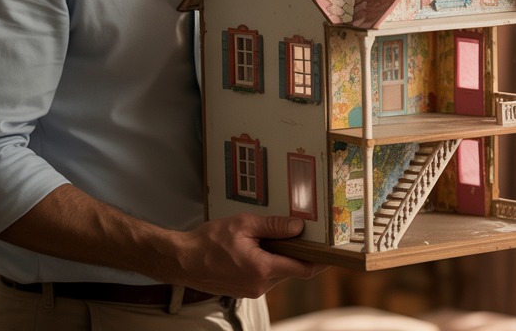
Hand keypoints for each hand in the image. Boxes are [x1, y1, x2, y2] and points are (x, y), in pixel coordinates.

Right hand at [173, 213, 324, 297]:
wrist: (182, 260)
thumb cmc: (208, 242)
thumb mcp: (244, 225)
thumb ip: (274, 226)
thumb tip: (298, 228)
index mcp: (263, 269)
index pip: (303, 269)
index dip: (321, 261)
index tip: (332, 253)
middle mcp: (260, 285)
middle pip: (292, 270)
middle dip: (298, 253)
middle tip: (303, 234)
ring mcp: (253, 290)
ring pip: (279, 273)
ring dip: (281, 257)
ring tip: (271, 237)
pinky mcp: (245, 290)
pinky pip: (266, 276)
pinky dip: (268, 263)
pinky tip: (258, 248)